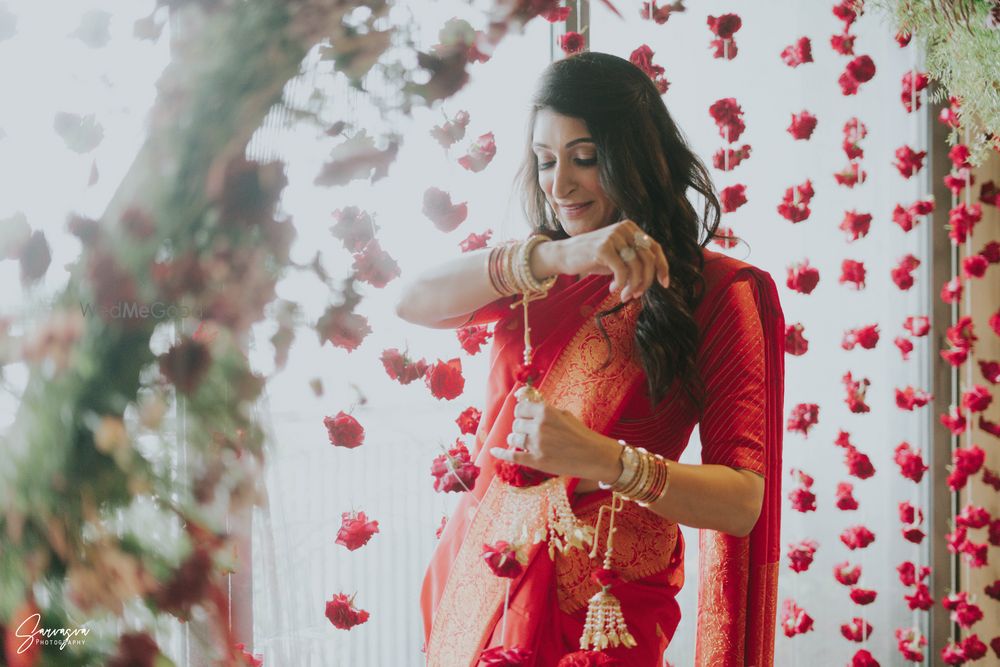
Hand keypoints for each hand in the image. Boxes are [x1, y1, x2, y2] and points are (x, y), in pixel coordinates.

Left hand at [489, 396, 622, 483]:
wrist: (594, 456)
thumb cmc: (580, 433)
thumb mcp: (563, 414)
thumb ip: (544, 409)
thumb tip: (525, 403)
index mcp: (545, 412)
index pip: (519, 408)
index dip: (521, 413)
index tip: (525, 417)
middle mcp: (538, 426)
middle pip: (516, 424)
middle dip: (520, 427)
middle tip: (529, 431)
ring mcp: (536, 444)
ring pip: (514, 438)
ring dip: (516, 439)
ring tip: (524, 441)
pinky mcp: (536, 461)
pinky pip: (512, 456)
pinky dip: (501, 453)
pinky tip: (493, 451)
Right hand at [546, 220, 669, 301]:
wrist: (564, 255)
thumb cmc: (594, 259)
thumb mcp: (618, 256)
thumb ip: (636, 259)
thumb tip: (658, 275)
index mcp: (630, 228)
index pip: (655, 248)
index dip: (662, 267)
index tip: (665, 284)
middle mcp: (624, 228)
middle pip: (648, 259)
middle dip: (645, 281)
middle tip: (636, 294)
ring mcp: (613, 236)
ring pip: (636, 266)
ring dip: (633, 286)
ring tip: (625, 295)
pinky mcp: (603, 247)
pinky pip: (622, 271)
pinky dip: (620, 284)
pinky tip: (612, 288)